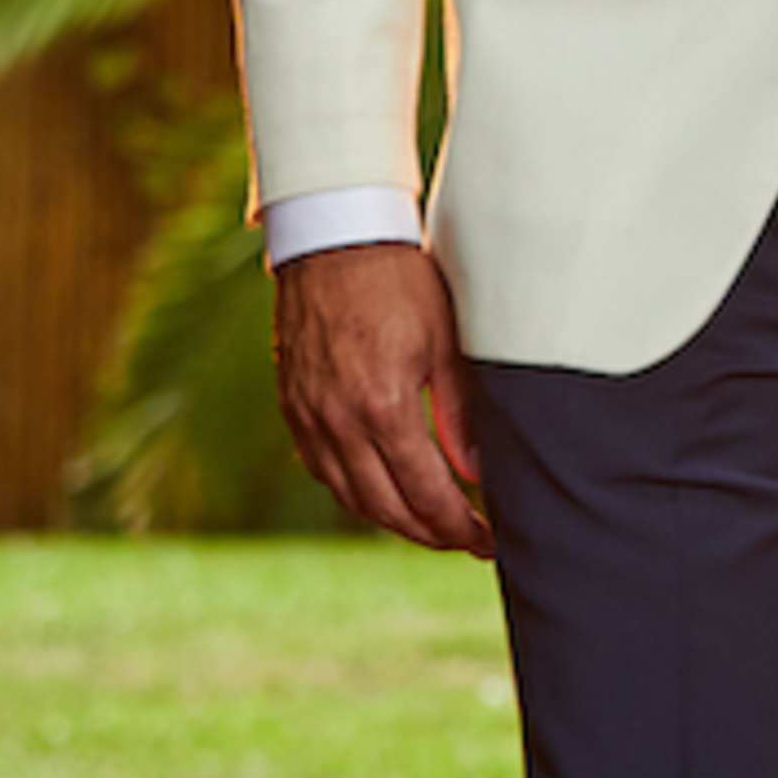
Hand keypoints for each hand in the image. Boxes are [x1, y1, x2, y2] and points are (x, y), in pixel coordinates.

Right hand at [274, 237, 492, 555]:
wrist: (334, 237)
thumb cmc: (400, 280)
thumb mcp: (445, 341)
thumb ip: (459, 414)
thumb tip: (475, 474)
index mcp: (383, 406)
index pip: (426, 493)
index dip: (458, 527)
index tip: (485, 541)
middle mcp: (338, 421)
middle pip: (386, 509)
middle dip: (429, 534)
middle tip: (463, 541)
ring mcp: (309, 416)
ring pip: (350, 496)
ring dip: (390, 519)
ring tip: (428, 524)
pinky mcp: (292, 405)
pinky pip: (321, 469)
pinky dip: (354, 491)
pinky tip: (381, 490)